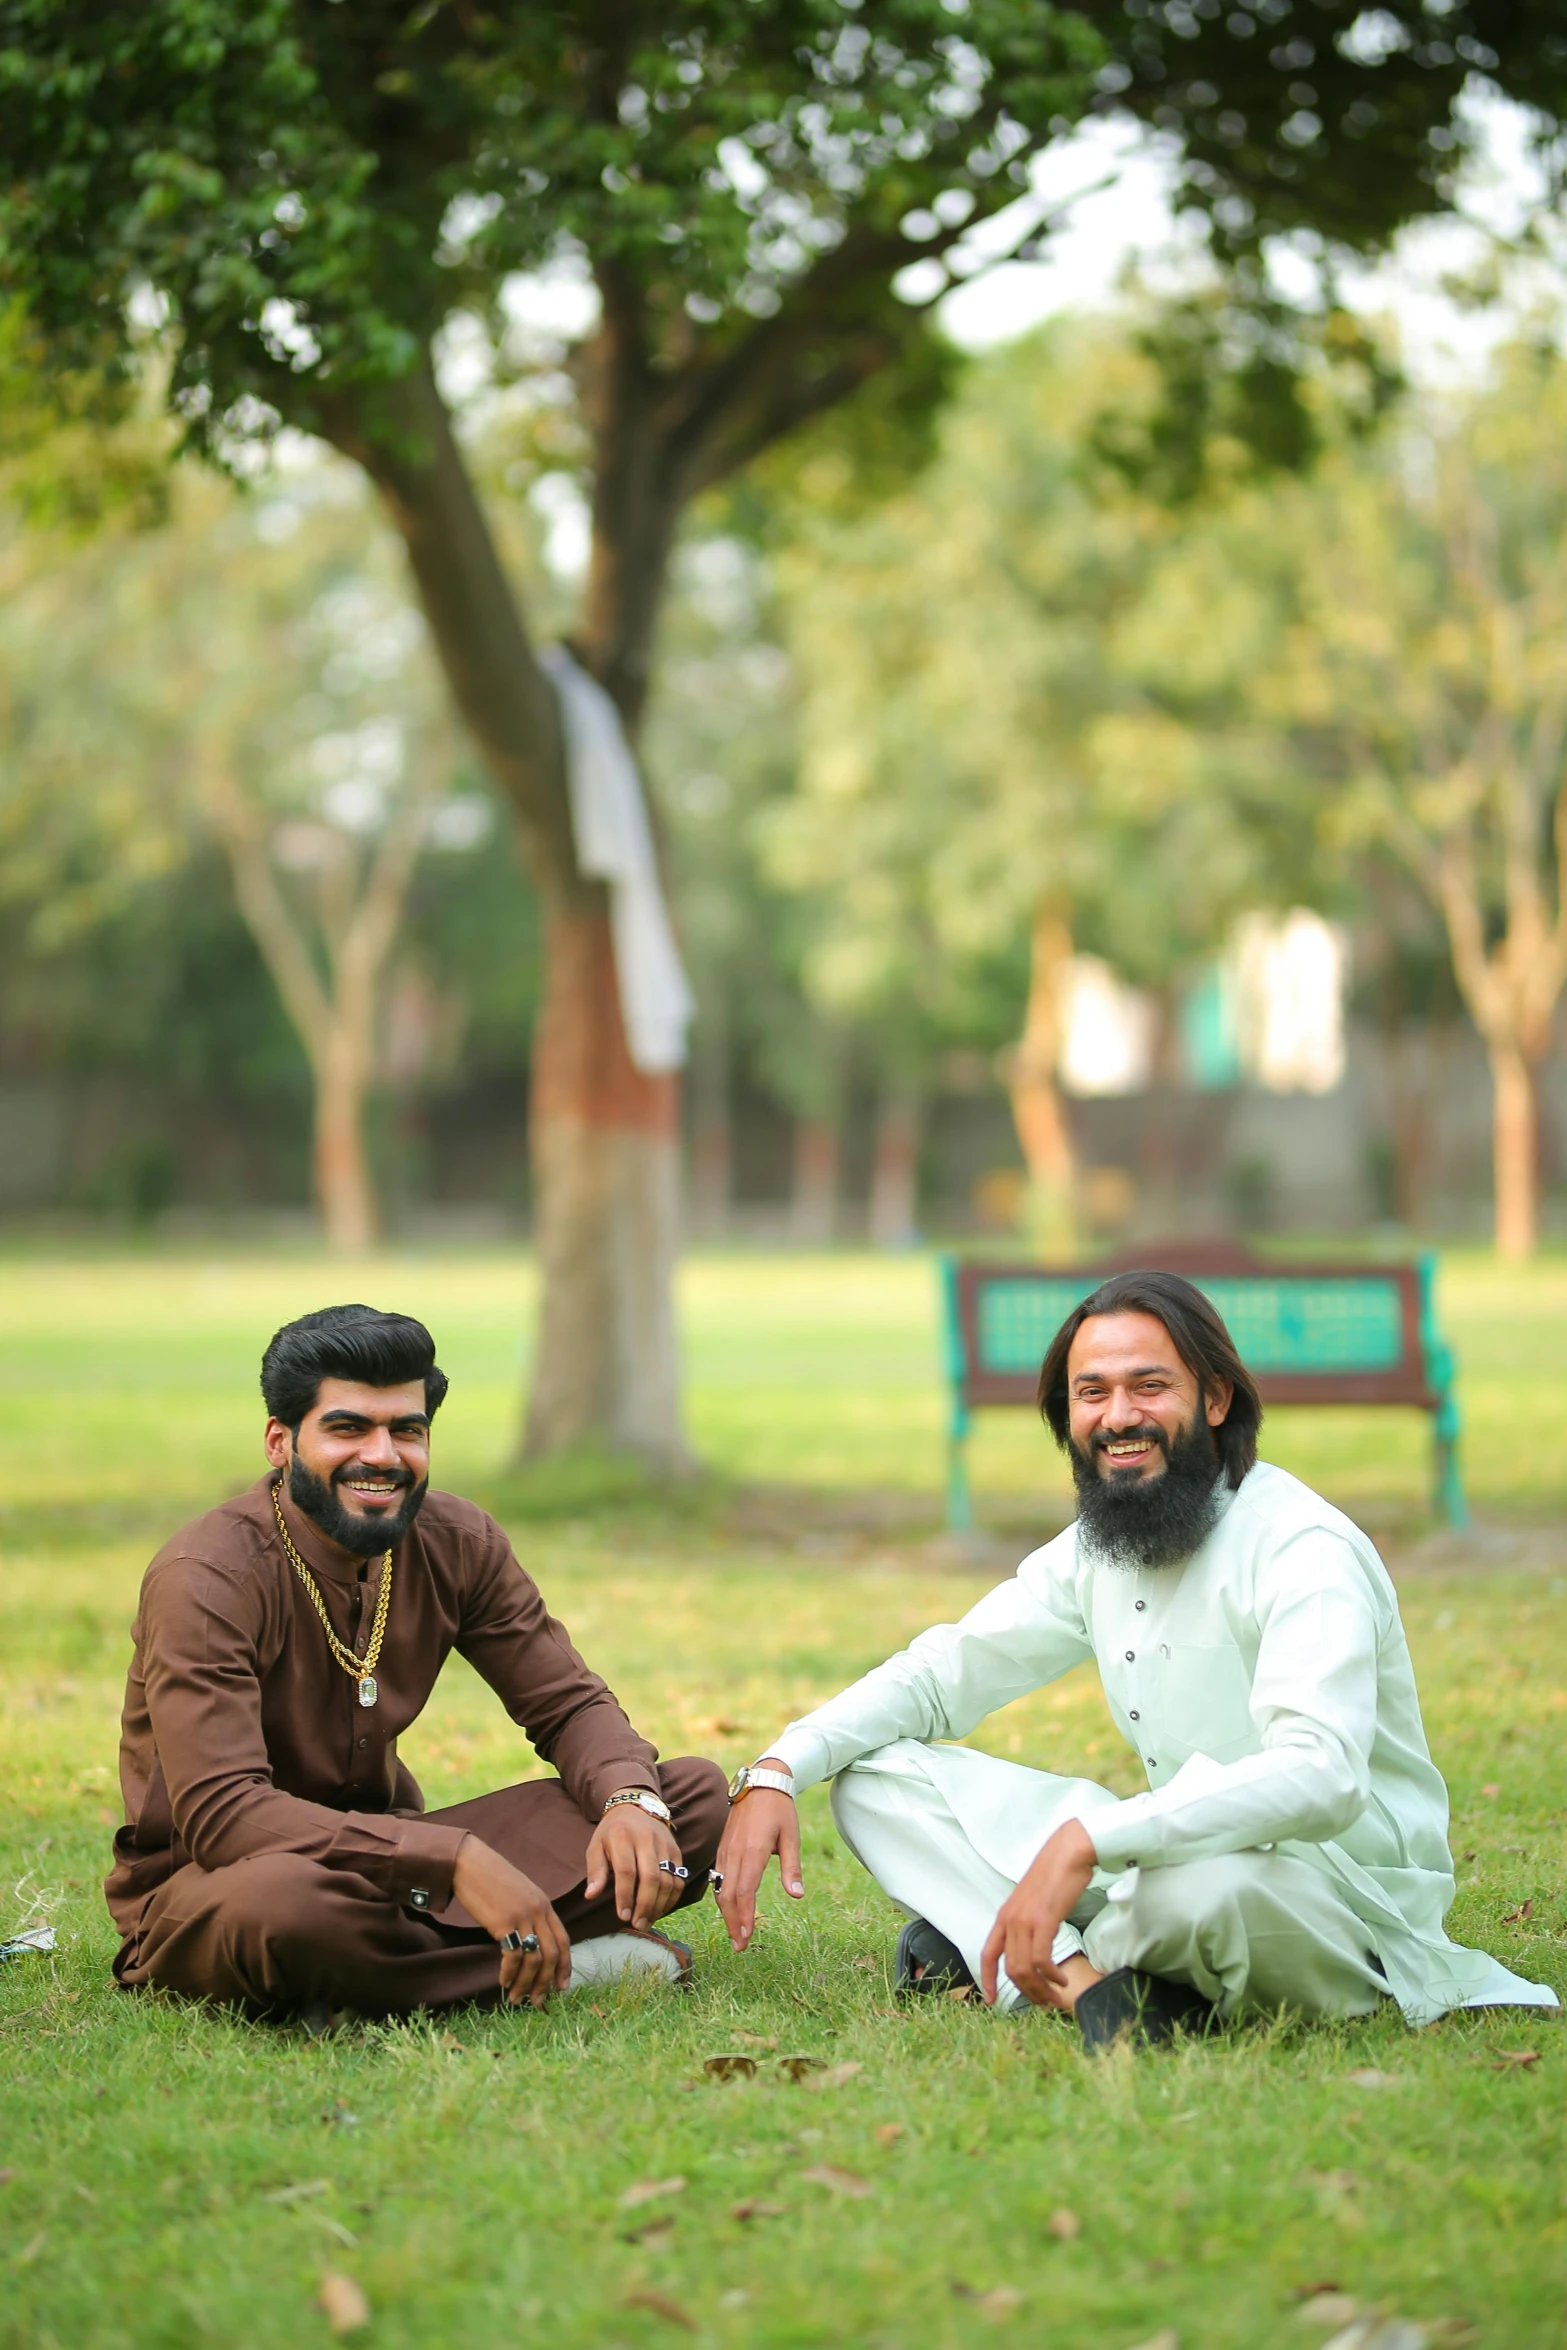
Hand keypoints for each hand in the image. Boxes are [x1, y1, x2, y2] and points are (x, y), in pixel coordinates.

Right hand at [452, 1834, 571, 2008]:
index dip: (565, 1966)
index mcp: (545, 1904)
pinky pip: (513, 1956)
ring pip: (534, 1959)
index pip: (564, 1940)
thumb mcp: (519, 1894)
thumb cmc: (490, 1879)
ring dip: (526, 1983)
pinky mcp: (504, 1922)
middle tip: (538, 2002)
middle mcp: (538, 1910)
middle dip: (547, 1982)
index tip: (561, 1987)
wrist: (468, 1863)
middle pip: (552, 1954)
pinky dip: (509, 1973)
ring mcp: (523, 1916)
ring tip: (516, 1998)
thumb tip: (531, 1942)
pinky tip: (503, 1981)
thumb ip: (529, 1914)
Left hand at [583, 1801, 686, 1929]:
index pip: (626, 1870)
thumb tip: (591, 1896)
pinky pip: (679, 1878)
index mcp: (622, 1837)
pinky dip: (672, 1898)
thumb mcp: (596, 1846)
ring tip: (648, 1921)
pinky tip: (661, 1910)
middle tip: (638, 1924)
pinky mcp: (676, 1850)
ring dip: (659, 1905)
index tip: (623, 1916)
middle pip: (651, 1877)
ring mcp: (664, 1845)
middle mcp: (646, 1839)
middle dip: (645, 1905)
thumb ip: (595, 1872)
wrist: (636, 1807)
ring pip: (668, 1880)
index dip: (625, 1896)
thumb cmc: (612, 1832)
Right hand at [714, 1761, 802, 1952]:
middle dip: (733, 1923)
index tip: (747, 1937)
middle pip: (728, 1895)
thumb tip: (797, 1896)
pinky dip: (722, 1897)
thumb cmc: (780, 1810)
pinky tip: (729, 1909)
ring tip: (735, 1934)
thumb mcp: (791, 1837)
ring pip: (720, 1888)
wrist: (761, 1783)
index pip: (744, 1891)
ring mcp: (726, 1849)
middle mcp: (735, 1852)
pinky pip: (718, 1877)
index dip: (745, 1916)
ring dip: (727, 1913)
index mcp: (753, 1850)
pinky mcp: (723, 1847)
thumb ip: (792, 1868)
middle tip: (740, 1946)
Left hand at [979, 1819, 1097, 2009]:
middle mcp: (1010, 1921)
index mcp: (1004, 1916)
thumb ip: (1028, 1923)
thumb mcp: (1033, 1902)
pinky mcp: (1043, 1921)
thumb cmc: (1055, 1876)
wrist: (1068, 1853)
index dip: (987, 1980)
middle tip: (1045, 2004)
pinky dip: (1051, 1976)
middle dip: (1028, 1993)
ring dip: (1041, 1989)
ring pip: (1024, 1969)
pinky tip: (1061, 1980)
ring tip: (1056, 1997)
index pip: (988, 1954)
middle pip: (1010, 1970)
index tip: (992, 2001)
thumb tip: (1035, 1945)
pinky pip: (1041, 1960)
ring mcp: (1025, 1921)